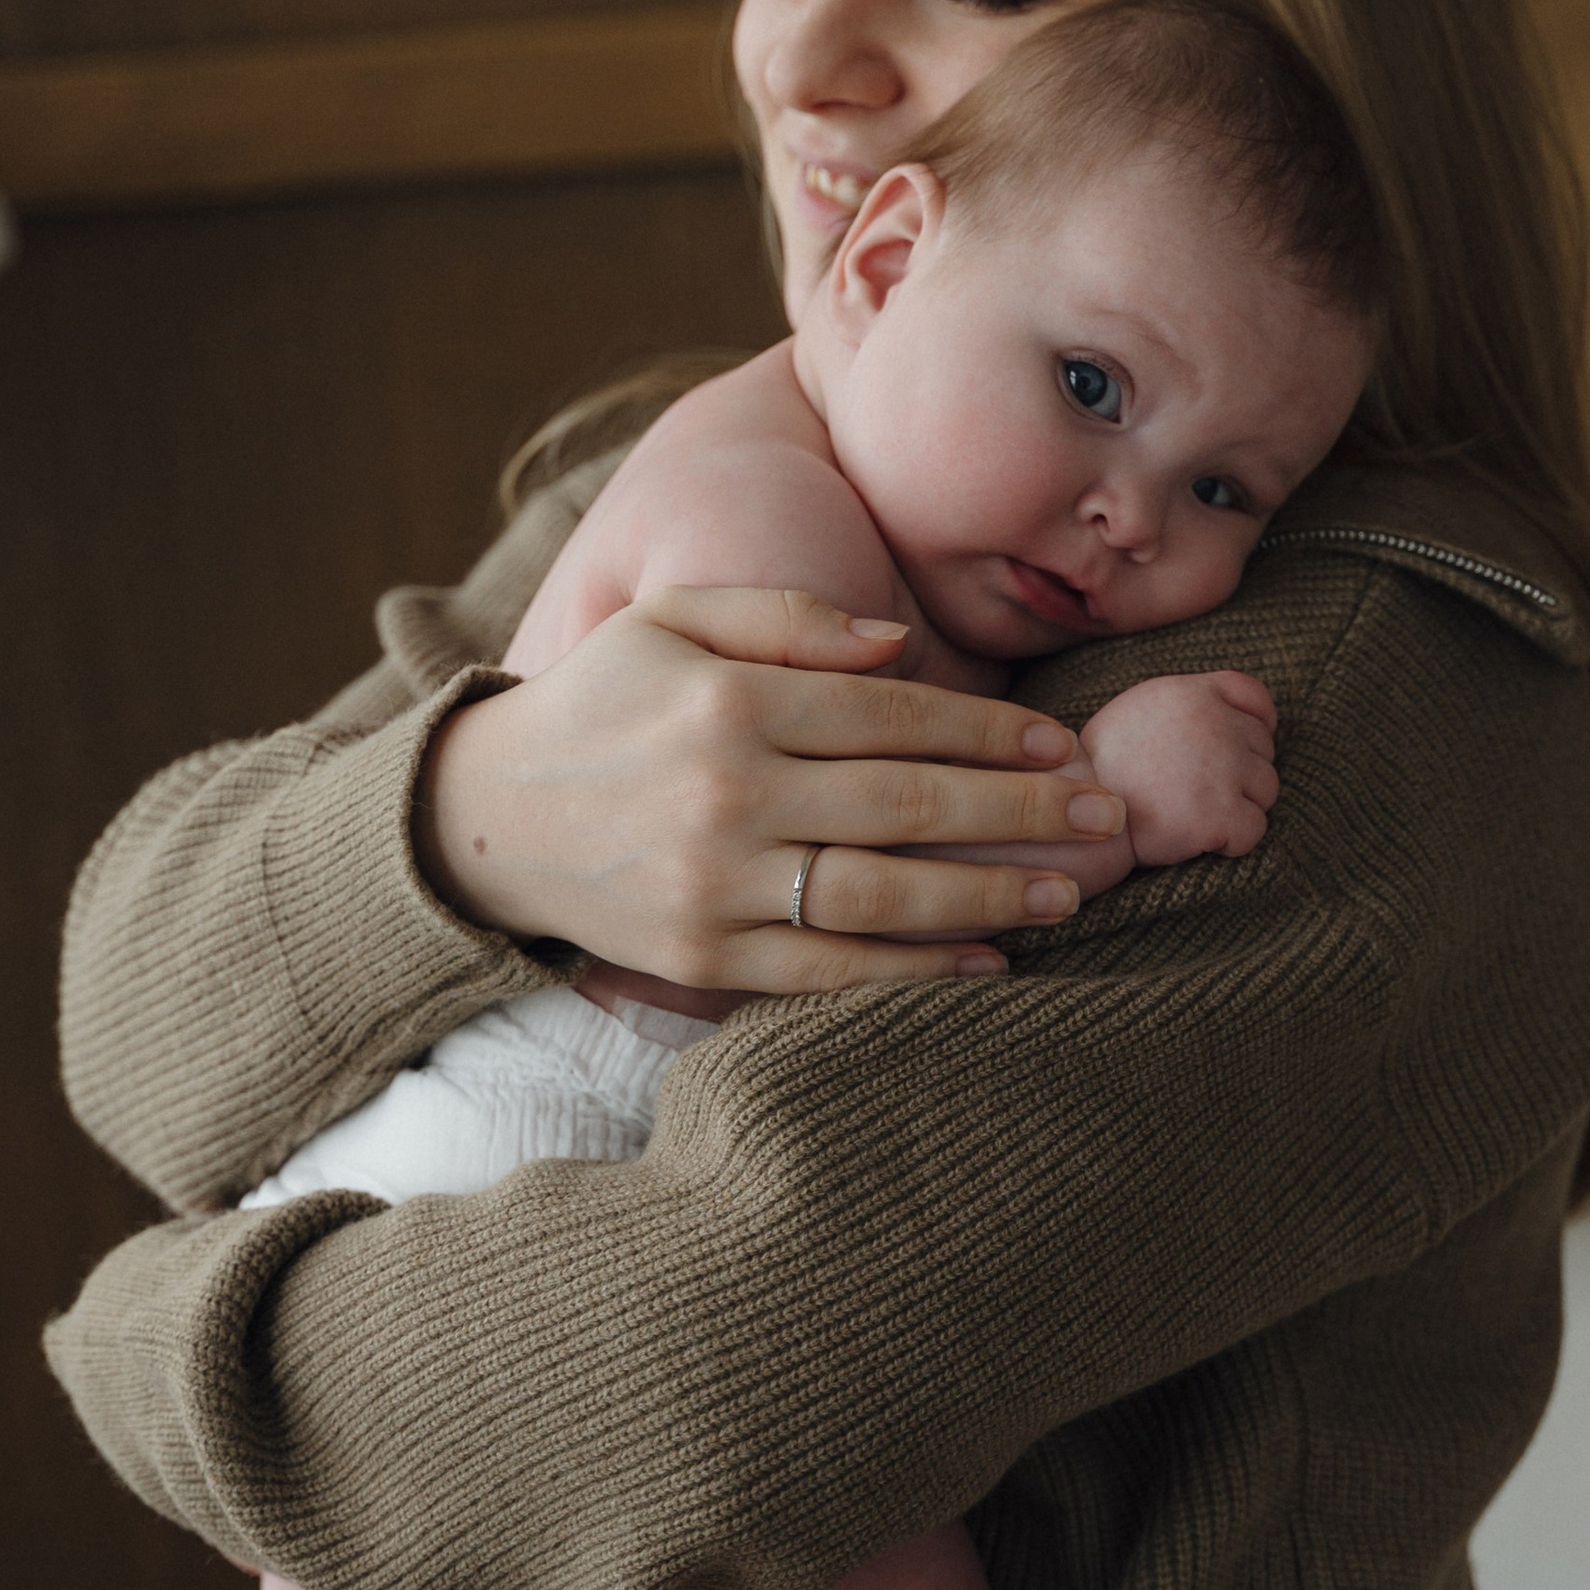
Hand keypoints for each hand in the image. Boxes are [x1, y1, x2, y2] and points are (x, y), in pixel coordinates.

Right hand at [415, 588, 1124, 992]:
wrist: (484, 816)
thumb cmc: (600, 704)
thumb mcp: (670, 623)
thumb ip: (782, 618)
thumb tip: (896, 644)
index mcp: (728, 703)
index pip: (891, 716)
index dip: (988, 731)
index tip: (1062, 744)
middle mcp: (725, 796)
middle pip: (905, 805)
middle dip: (1019, 813)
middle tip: (1105, 819)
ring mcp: (712, 886)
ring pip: (878, 895)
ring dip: (986, 897)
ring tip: (1068, 895)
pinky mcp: (701, 960)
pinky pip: (827, 971)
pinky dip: (912, 972)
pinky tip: (984, 963)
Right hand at [1079, 671, 1280, 867]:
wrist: (1071, 812)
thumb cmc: (1105, 767)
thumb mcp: (1140, 710)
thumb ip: (1188, 705)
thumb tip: (1239, 720)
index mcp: (1193, 692)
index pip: (1256, 698)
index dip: (1257, 725)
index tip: (1238, 748)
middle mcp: (1215, 723)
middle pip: (1264, 749)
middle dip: (1241, 772)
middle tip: (1196, 790)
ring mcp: (1222, 768)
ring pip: (1267, 790)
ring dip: (1241, 806)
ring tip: (1195, 813)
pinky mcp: (1221, 814)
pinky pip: (1255, 830)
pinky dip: (1235, 841)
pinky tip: (1201, 839)